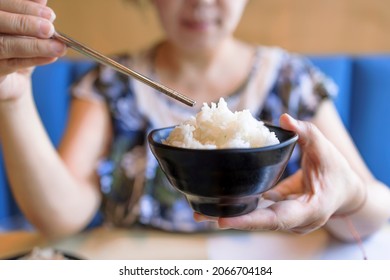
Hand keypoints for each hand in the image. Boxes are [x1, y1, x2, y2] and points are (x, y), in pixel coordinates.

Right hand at [0, 0, 65, 100]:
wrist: (12, 80)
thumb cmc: (17, 48)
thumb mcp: (25, 29)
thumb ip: (29, 13)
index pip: (2, 4)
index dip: (24, 7)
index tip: (50, 14)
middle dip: (26, 23)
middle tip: (50, 29)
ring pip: (5, 45)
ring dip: (35, 45)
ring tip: (59, 47)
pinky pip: (12, 64)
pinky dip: (34, 60)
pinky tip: (52, 57)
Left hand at [194, 114, 364, 233]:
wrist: (345, 192)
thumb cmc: (337, 172)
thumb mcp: (325, 150)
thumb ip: (306, 133)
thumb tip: (284, 118)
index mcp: (310, 210)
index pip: (277, 218)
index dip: (250, 220)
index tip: (223, 220)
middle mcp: (295, 221)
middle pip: (259, 223)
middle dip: (230, 219)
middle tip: (199, 215)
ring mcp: (286, 219)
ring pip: (255, 220)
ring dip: (228, 215)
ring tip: (198, 213)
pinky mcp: (278, 212)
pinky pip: (256, 212)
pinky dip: (238, 207)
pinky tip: (215, 202)